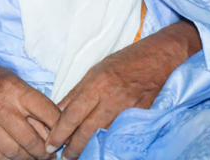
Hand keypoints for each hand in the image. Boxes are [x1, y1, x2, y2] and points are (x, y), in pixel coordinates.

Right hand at [0, 15, 57, 159]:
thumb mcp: (13, 80)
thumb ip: (32, 102)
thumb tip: (54, 128)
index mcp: (15, 90)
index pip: (49, 115)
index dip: (61, 130)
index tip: (63, 138)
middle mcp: (1, 106)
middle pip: (34, 140)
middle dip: (46, 152)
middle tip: (50, 154)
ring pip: (16, 153)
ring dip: (29, 158)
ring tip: (34, 156)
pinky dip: (10, 158)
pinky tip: (15, 155)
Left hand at [46, 21, 201, 157]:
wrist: (158, 59)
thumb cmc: (123, 62)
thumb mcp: (95, 71)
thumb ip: (77, 93)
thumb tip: (58, 110)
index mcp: (95, 85)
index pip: (72, 114)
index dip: (59, 132)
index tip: (50, 145)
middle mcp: (109, 99)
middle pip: (86, 130)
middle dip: (73, 147)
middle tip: (63, 158)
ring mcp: (126, 110)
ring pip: (103, 134)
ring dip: (90, 146)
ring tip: (78, 155)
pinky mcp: (140, 117)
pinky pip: (121, 132)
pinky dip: (110, 141)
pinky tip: (102, 147)